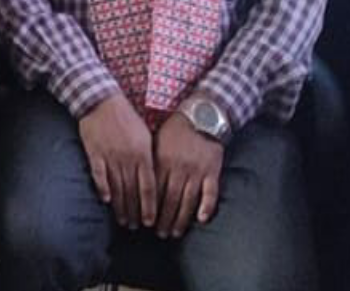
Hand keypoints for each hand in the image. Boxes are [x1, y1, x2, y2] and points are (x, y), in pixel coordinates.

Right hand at [79, 93, 157, 229]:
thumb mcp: (145, 136)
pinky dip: (103, 189)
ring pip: (117, 187)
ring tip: (122, 220)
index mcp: (143, 154)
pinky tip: (106, 201)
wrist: (102, 101)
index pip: (149, 187)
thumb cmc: (127, 118)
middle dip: (135, 212)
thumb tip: (156, 179)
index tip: (149, 221)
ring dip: (120, 206)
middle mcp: (128, 158)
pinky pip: (99, 175)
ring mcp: (110, 156)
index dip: (149, 207)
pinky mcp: (94, 153)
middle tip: (135, 227)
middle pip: (132, 192)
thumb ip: (150, 157)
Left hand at [153, 110, 222, 237]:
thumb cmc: (176, 128)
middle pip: (169, 199)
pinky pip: (210, 193)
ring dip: (181, 219)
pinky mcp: (213, 171)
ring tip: (176, 232)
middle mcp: (178, 168)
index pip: (153, 190)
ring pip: (188, 200)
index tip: (143, 221)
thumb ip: (149, 160)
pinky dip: (206, 207)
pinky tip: (201, 220)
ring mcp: (197, 171)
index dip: (148, 208)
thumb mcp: (156, 140)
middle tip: (160, 234)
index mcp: (162, 161)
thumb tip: (136, 177)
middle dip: (163, 219)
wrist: (202, 115)